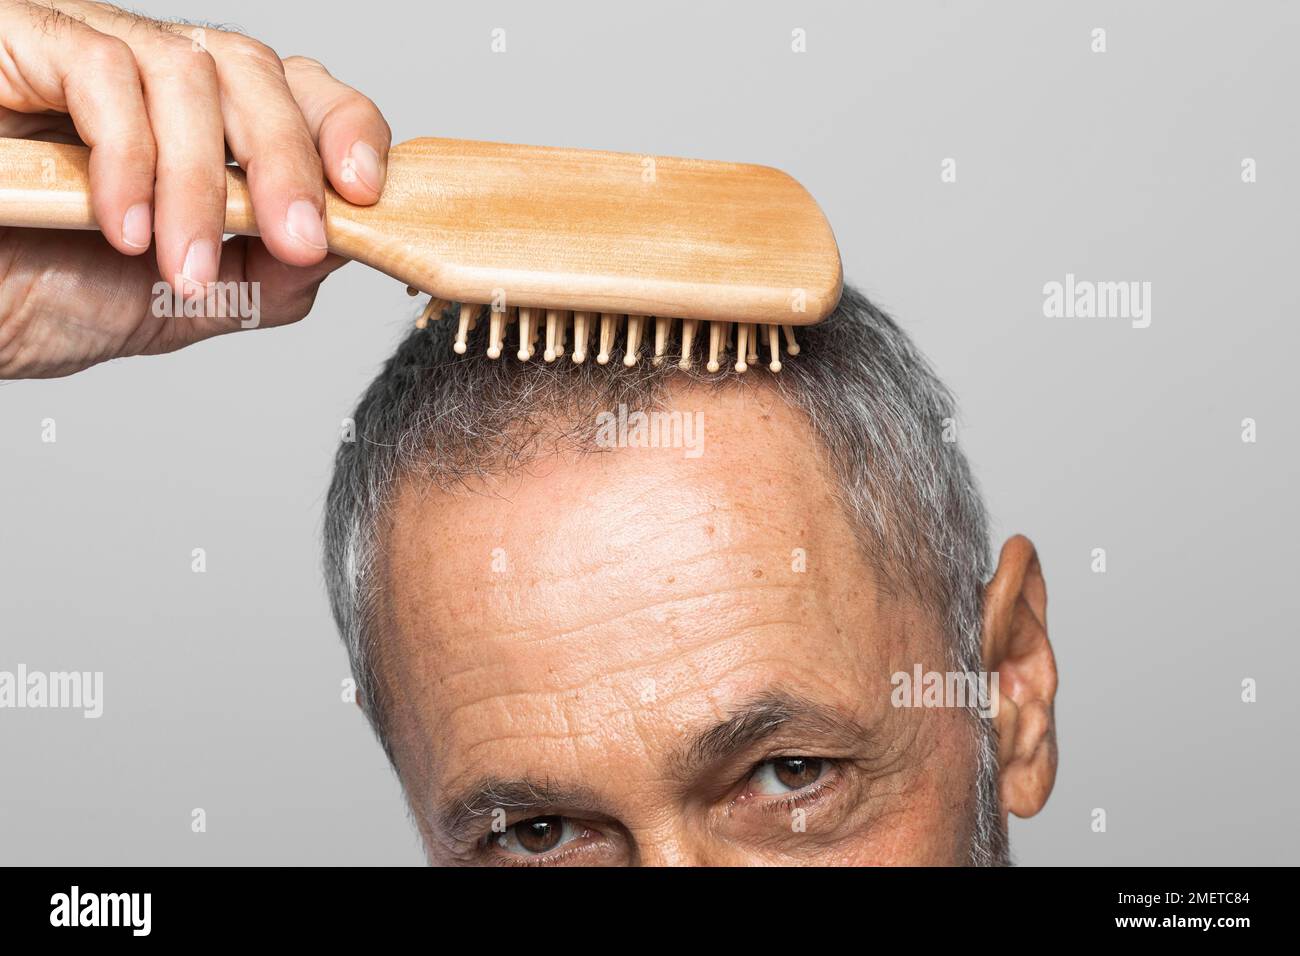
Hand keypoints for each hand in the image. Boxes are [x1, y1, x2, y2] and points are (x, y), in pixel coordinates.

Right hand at [0, 0, 391, 377]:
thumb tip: (343, 242)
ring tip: (181, 268)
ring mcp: (81, 47)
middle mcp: (144, 74)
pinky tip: (123, 230)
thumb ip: (265, 275)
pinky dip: (131, 159)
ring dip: (200, 182)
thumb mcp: (181, 300)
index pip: (292, 86)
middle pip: (252, 67)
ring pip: (187, 69)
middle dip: (287, 160)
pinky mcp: (17, 37)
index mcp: (192, 123)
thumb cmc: (37, 295)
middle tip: (294, 240)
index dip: (342, 124)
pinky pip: (101, 69)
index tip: (364, 193)